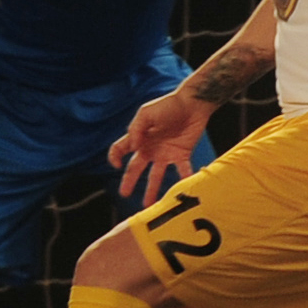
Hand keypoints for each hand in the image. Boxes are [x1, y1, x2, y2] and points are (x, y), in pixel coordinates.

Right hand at [108, 91, 211, 207]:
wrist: (192, 103)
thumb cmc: (168, 105)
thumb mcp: (147, 113)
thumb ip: (136, 129)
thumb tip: (133, 147)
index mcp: (139, 138)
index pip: (121, 150)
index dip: (115, 157)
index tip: (117, 165)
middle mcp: (150, 148)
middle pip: (136, 168)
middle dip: (129, 181)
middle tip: (124, 194)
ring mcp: (165, 153)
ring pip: (156, 175)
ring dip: (152, 189)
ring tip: (150, 204)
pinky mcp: (182, 154)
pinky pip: (182, 169)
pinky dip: (184, 178)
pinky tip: (185, 188)